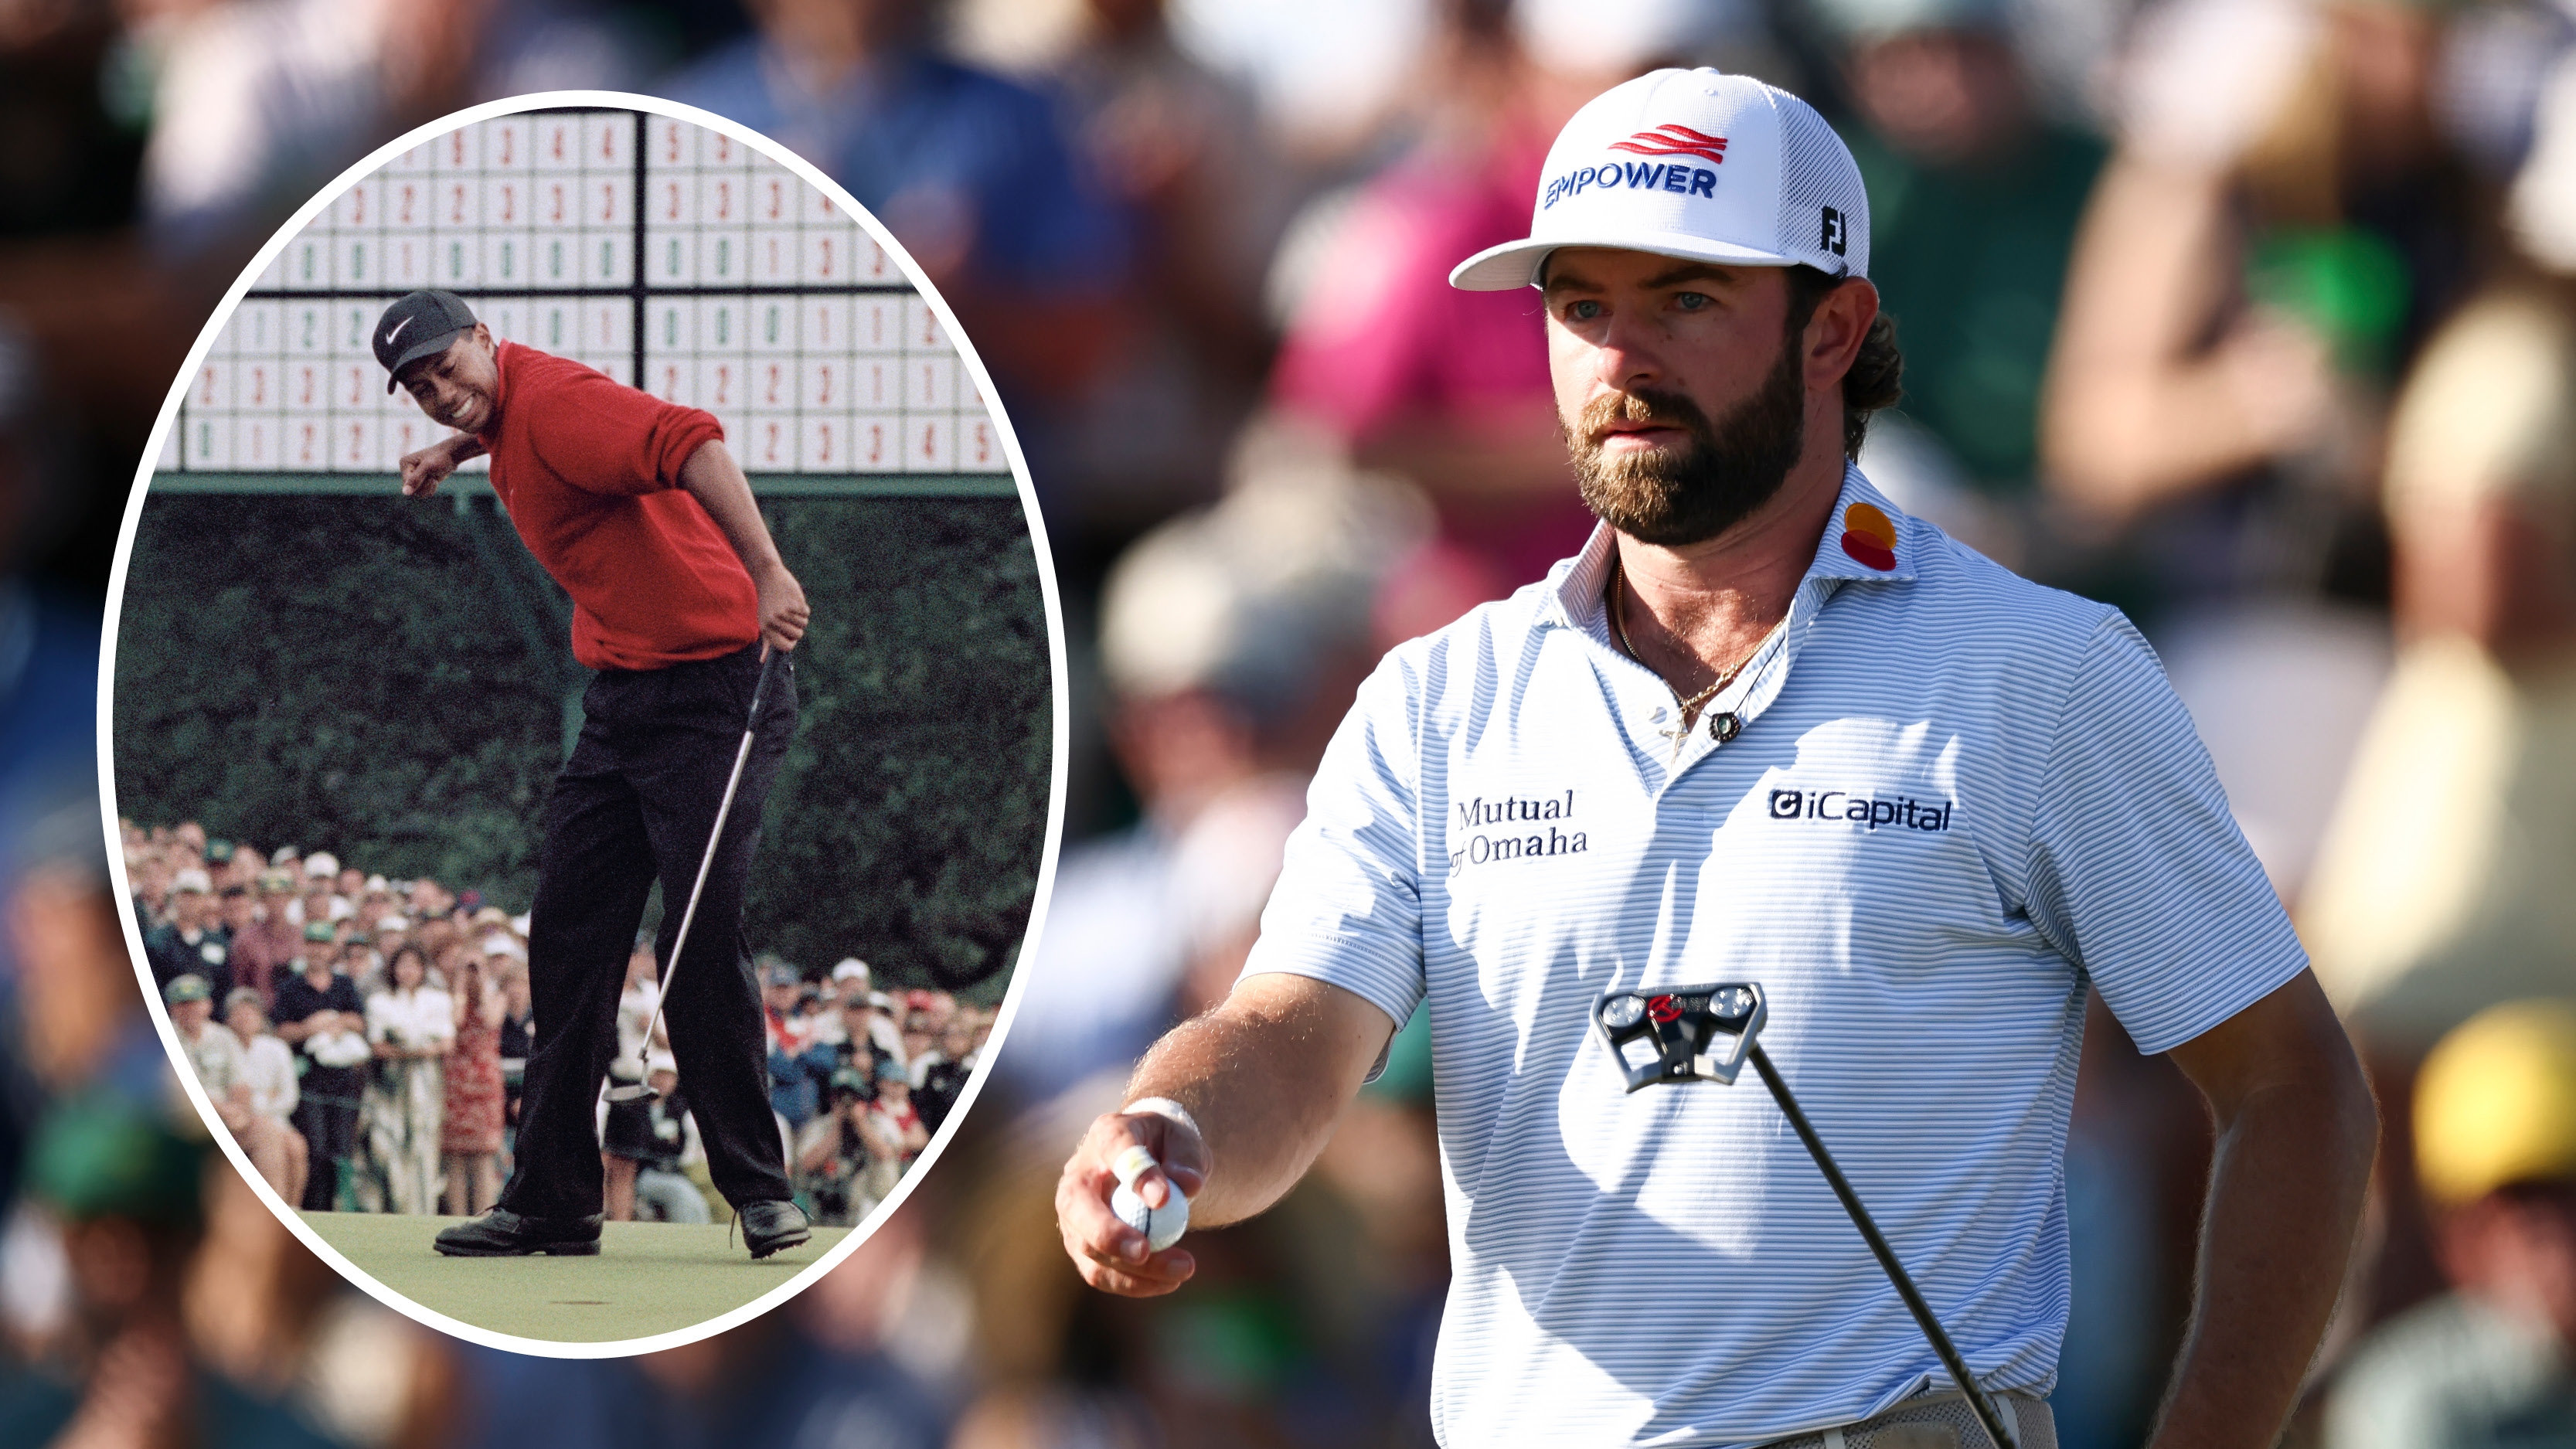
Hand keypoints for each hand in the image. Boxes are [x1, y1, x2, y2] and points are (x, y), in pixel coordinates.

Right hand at [400, 435, 466, 497]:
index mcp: (404, 464)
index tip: (430, 476)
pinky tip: (434, 480)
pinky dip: (430, 489)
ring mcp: (413, 476)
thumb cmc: (440, 458)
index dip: (420, 484)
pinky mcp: (421, 480)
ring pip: (417, 493)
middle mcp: (407, 470)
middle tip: (433, 479)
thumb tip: (405, 493)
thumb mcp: (428, 467)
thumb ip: (415, 479)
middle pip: (412, 490)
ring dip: (428, 488)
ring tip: (434, 478)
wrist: (452, 456)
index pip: (407, 484)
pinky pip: (423, 492)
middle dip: (425, 486)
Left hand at [755, 563, 809, 652]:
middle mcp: (775, 622)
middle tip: (789, 617)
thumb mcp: (764, 622)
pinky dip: (803, 608)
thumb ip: (767, 642)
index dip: (791, 642)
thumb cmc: (767, 603)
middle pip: (797, 635)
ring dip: (801, 617)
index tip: (790, 636)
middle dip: (797, 628)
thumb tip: (763, 661)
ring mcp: (785, 613)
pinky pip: (806, 613)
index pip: (785, 647)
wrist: (768, 577)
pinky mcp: (795, 603)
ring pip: (804, 624)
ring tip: (790, 607)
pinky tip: (793, 600)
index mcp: (766, 628)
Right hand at [1056, 1107, 1208, 1296]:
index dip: (1136, 1174)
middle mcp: (1079, 1174)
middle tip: (1143, 1251)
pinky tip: (1169, 1281)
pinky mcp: (1082, 1246)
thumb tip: (1186, 1186)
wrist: (1153, 1163)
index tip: (1164, 1199)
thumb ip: (1186, 1160)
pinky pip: (1100, 1273)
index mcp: (1107, 1134)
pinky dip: (1134, 1283)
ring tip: (1183, 1270)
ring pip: (1089, 1249)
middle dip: (1107, 1233)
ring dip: (1132, 1269)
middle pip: (1077, 1205)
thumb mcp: (1184, 1142)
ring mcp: (1074, 1214)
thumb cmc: (1168, 1148)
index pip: (1115, 1148)